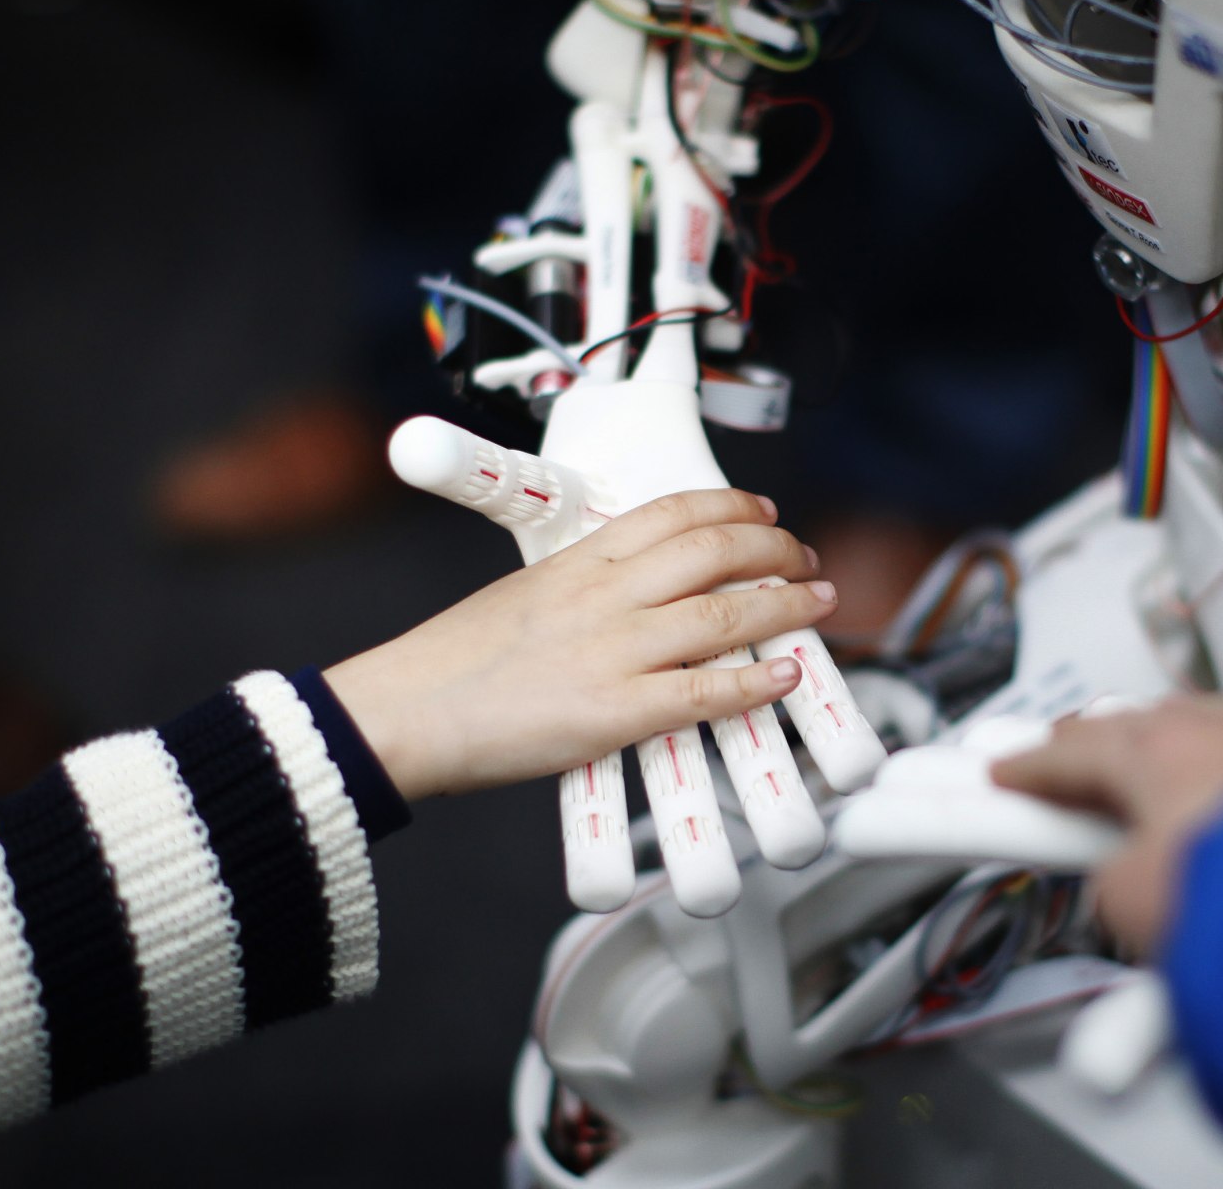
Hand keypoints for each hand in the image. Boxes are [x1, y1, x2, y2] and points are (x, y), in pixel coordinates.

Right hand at [324, 489, 836, 801]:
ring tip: (818, 604)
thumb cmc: (453, 663)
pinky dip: (757, 681)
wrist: (404, 713)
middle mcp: (605, 595)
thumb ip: (582, 591)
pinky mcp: (616, 712)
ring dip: (786, 606)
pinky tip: (787, 674)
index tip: (766, 515)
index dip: (734, 509)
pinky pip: (707, 692)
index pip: (674, 512)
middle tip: (806, 562)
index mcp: (578, 560)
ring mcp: (615, 652)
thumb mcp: (522, 597)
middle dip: (776, 551)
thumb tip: (632, 596)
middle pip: (715, 552)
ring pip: (726, 615)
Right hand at [991, 697, 1222, 954]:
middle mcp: (1216, 728)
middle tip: (1067, 774)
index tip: (1000, 773)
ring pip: (1202, 737)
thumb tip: (1125, 887)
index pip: (1066, 752)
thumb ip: (1110, 886)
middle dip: (1095, 750)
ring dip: (1169, 762)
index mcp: (1153, 746)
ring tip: (1153, 802)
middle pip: (1133, 728)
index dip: (1024, 769)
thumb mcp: (1136, 904)